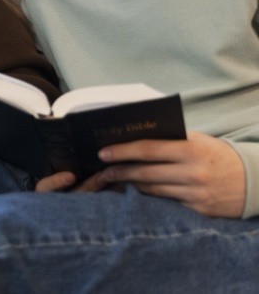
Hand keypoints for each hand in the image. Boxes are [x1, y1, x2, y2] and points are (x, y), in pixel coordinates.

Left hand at [36, 132, 245, 217]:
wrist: (253, 181)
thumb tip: (133, 137)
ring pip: (151, 189)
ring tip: (114, 178)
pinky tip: (136, 191)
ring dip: (130, 184)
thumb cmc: (217, 155)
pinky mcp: (196, 210)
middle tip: (102, 169)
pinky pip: (164, 202)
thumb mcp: (198, 140)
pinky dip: (148, 197)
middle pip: (145, 172)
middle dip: (119, 170)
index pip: (148, 149)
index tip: (103, 152)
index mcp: (191, 149)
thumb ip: (169, 139)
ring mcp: (194, 194)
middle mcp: (192, 173)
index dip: (122, 151)